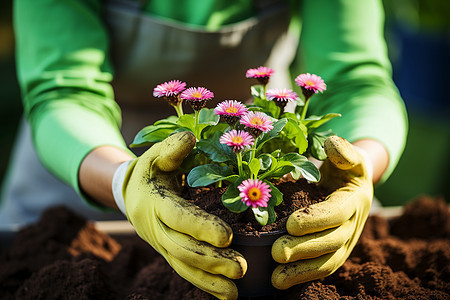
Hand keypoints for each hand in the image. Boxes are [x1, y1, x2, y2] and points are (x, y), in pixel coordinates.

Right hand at [113, 131, 246, 299]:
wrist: (131, 193)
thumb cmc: (152, 169)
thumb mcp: (156, 154)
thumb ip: (172, 148)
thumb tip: (190, 138)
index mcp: (154, 202)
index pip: (178, 217)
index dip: (200, 227)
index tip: (227, 236)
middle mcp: (155, 227)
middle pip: (182, 248)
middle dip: (211, 260)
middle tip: (240, 267)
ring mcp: (161, 244)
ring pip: (182, 265)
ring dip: (209, 279)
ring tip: (235, 291)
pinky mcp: (168, 252)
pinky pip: (184, 271)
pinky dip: (204, 284)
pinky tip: (226, 294)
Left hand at [271, 136, 372, 288]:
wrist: (354, 185)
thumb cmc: (344, 167)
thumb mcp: (347, 155)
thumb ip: (342, 150)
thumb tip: (332, 144)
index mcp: (354, 200)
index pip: (337, 212)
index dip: (316, 220)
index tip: (291, 224)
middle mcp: (353, 225)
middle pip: (331, 242)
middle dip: (304, 249)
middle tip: (277, 252)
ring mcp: (346, 242)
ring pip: (327, 262)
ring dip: (302, 272)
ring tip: (276, 278)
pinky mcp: (336, 252)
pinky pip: (322, 268)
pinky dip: (303, 277)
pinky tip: (279, 282)